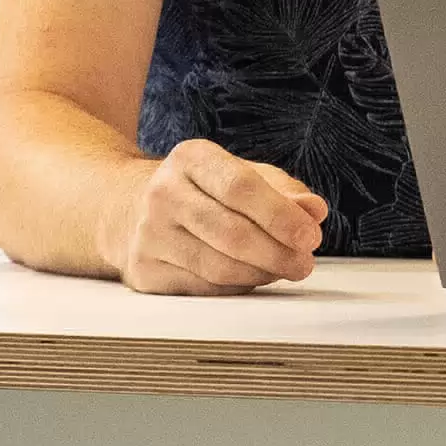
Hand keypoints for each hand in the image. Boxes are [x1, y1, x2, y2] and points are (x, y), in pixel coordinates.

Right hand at [107, 138, 326, 294]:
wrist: (130, 209)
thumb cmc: (203, 190)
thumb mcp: (240, 174)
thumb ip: (283, 190)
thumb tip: (315, 211)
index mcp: (190, 158)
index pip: (241, 187)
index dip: (280, 216)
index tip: (311, 236)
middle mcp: (162, 194)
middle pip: (230, 232)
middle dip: (277, 252)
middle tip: (305, 263)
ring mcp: (148, 235)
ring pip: (217, 266)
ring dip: (261, 274)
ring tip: (287, 270)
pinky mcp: (144, 271)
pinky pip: (202, 288)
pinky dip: (237, 287)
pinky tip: (256, 278)